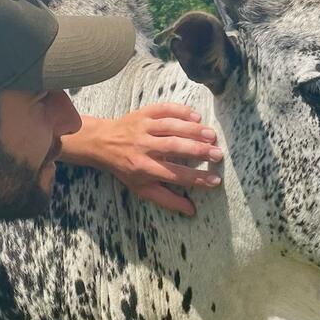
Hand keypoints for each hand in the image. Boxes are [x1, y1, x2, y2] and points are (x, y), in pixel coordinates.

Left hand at [62, 104, 222, 215]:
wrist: (102, 143)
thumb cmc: (126, 168)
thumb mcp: (142, 188)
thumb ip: (167, 199)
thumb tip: (191, 210)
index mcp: (144, 168)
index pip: (174, 174)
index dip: (195, 178)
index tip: (215, 180)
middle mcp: (143, 147)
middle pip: (174, 147)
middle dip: (197, 150)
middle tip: (217, 154)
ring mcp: (143, 128)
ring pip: (171, 126)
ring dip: (193, 130)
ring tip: (212, 135)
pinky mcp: (144, 113)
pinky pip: (164, 109)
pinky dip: (181, 111)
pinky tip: (196, 116)